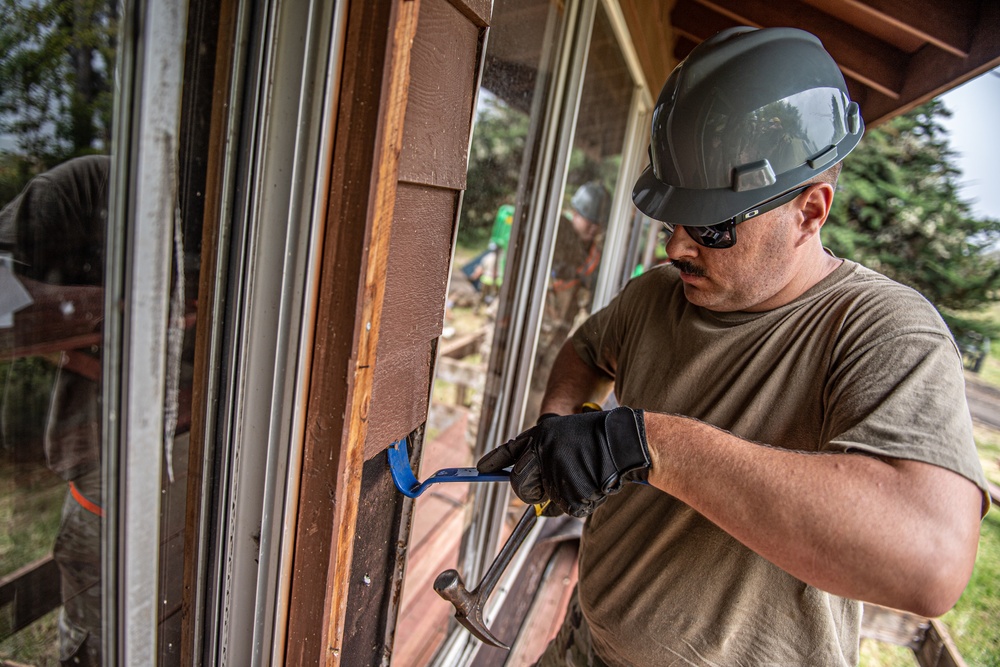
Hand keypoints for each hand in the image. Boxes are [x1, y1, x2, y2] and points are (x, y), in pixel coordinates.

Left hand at [477, 407, 649, 516]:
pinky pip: (569, 507)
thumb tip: (536, 494)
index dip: (493, 461)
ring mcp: (553, 473)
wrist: (624, 439)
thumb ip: (546, 458)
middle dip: (534, 493)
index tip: (479, 469)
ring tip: (587, 474)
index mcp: (539, 437)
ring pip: (549, 501)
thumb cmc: (598, 438)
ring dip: (567, 496)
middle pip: (521, 487)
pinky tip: (595, 482)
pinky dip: (583, 501)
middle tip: (554, 487)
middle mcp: (541, 453)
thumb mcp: (565, 436)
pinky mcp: (568, 491)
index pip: (509, 451)